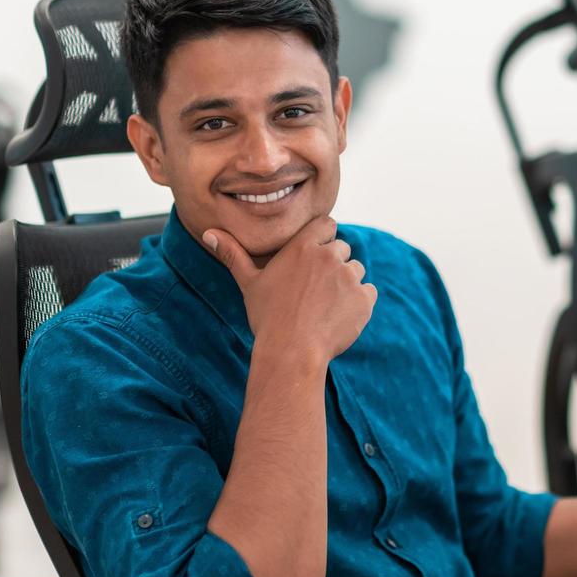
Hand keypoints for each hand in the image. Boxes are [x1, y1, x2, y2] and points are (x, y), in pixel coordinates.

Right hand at [202, 215, 375, 368]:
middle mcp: (329, 256)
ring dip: (346, 284)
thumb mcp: (248, 283)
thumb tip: (208, 232)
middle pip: (342, 249)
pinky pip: (368, 292)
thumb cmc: (267, 317)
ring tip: (325, 306)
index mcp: (303, 246)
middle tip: (315, 291)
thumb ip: (232, 254)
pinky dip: (359, 303)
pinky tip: (339, 317)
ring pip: (356, 271)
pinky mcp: (364, 299)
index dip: (323, 239)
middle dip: (333, 265)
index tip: (315, 257)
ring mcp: (349, 277)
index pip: (327, 224)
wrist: (291, 352)